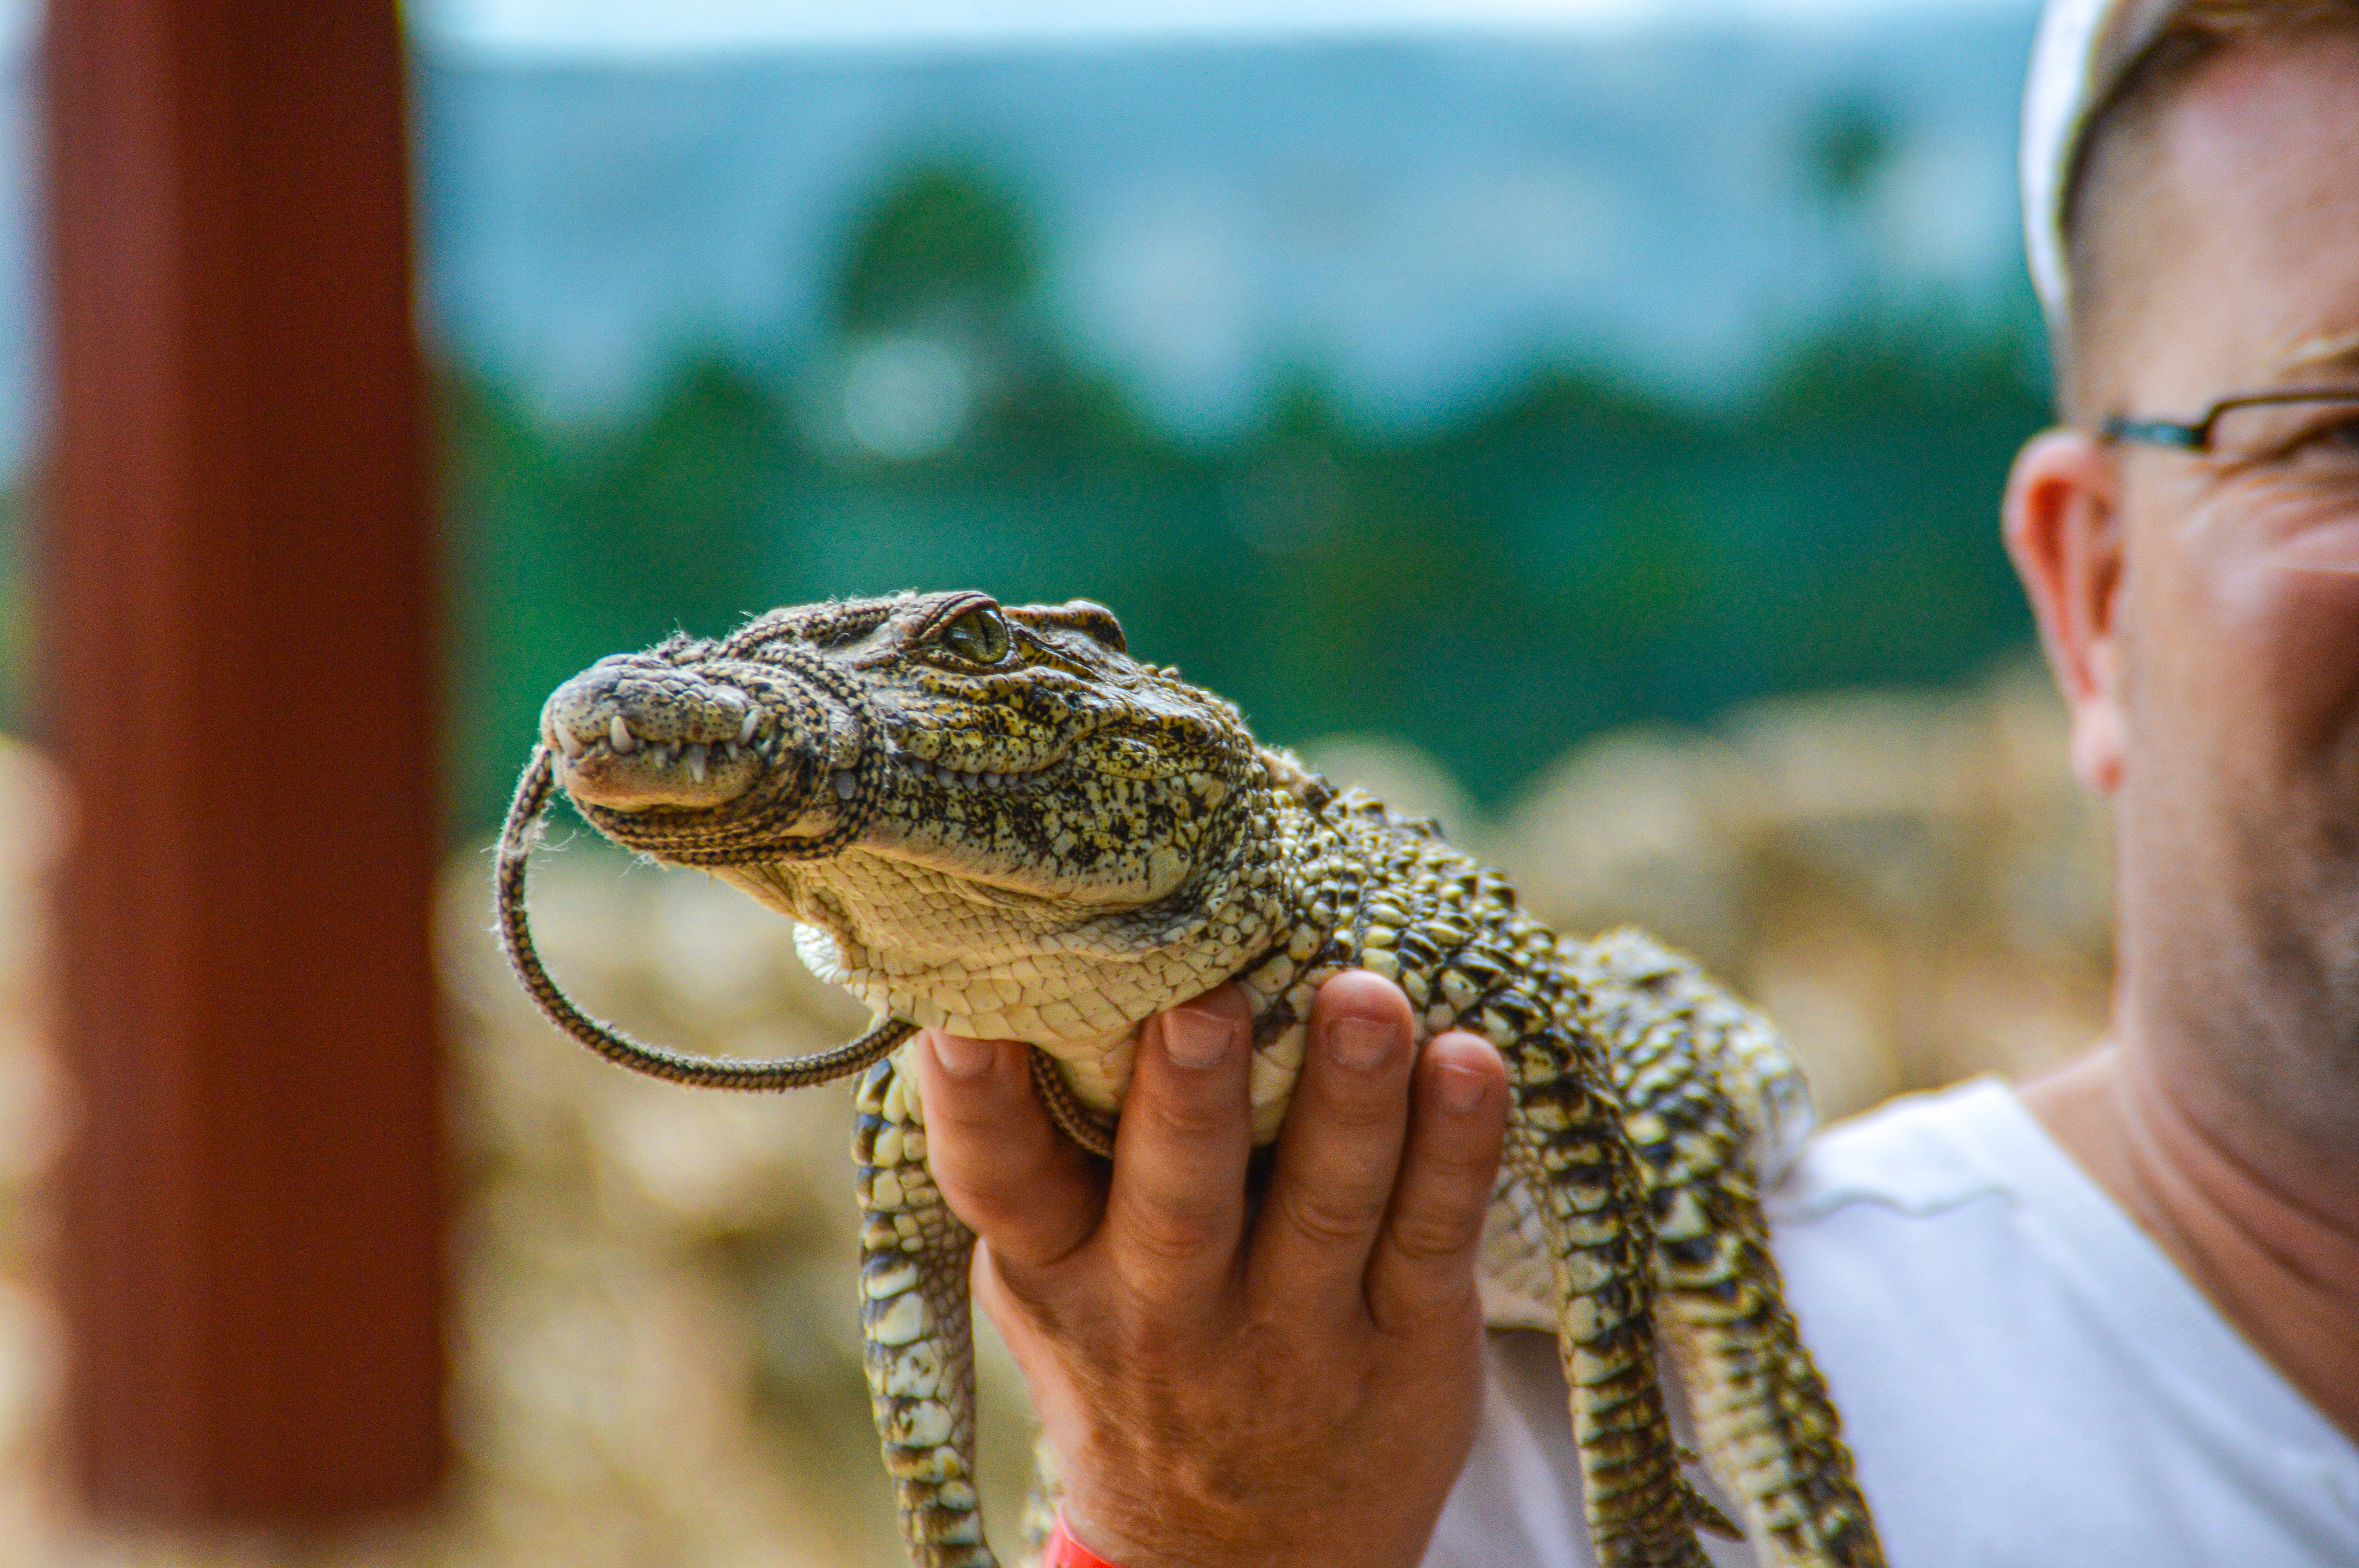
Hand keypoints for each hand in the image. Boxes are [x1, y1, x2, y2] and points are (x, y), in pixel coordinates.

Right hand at [913, 972, 1509, 1567]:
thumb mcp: (1057, 1275)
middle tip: (1205, 998)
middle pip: (1177, 1204)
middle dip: (1189, 1100)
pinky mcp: (1406, 1346)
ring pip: (1324, 1208)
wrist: (1238, 1557)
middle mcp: (1165, 1318)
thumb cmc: (1134, 1351)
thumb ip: (1045, 1150)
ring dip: (1350, 1101)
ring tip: (1368, 996)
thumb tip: (1016, 965)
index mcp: (1059, 1273)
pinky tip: (1474, 1062)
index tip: (971, 1021)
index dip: (977, 1104)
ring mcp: (1293, 1338)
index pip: (1001, 1185)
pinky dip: (1460, 1150)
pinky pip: (1433, 1239)